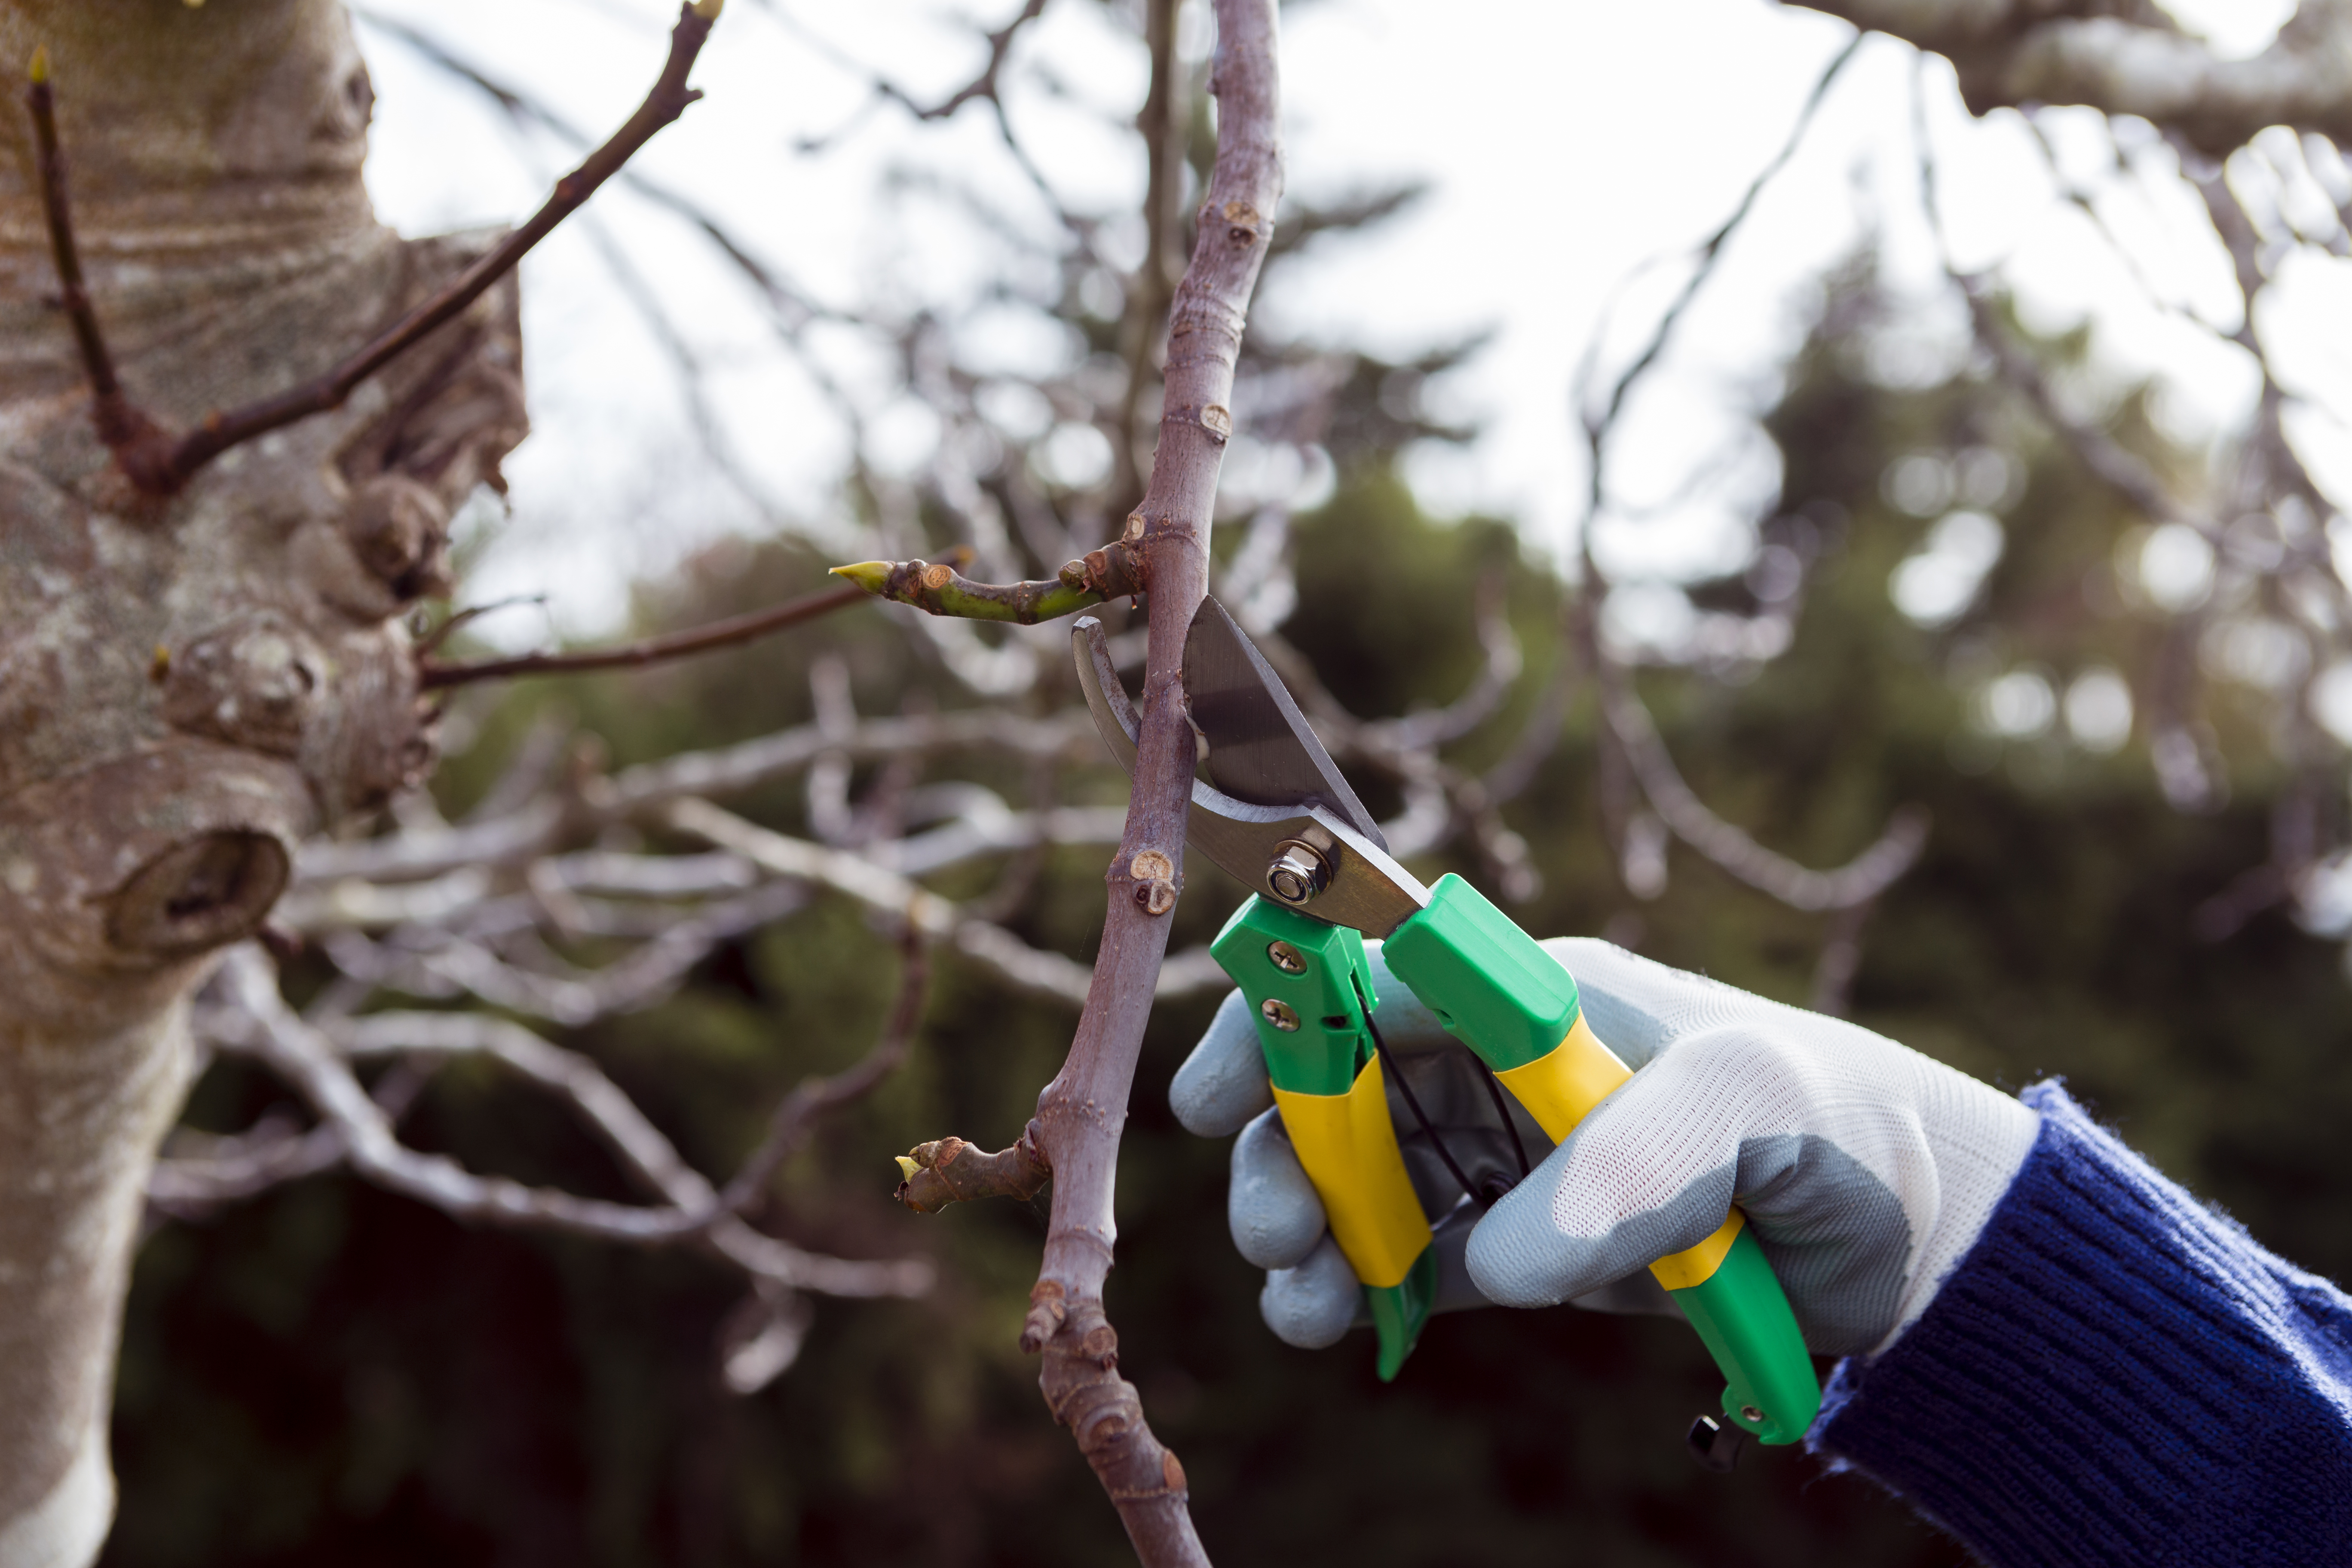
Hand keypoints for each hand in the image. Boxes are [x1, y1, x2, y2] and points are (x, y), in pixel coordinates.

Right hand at [1171, 938, 2040, 1358]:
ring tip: (1303, 1303)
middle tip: (1275, 1233)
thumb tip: (1500, 1260)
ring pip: (1359, 1179)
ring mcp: (1503, 1154)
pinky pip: (1411, 1258)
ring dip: (1310, 1233)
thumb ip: (1627, 1164)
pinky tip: (1344, 1325)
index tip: (1215, 1097)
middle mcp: (1497, 1063)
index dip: (1278, 1023)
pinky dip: (1364, 1290)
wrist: (1902, 1230)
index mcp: (1531, 993)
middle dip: (1283, 1153)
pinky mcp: (1523, 1242)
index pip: (1370, 978)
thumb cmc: (1829, 1120)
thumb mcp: (1745, 1106)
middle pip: (1339, 1088)